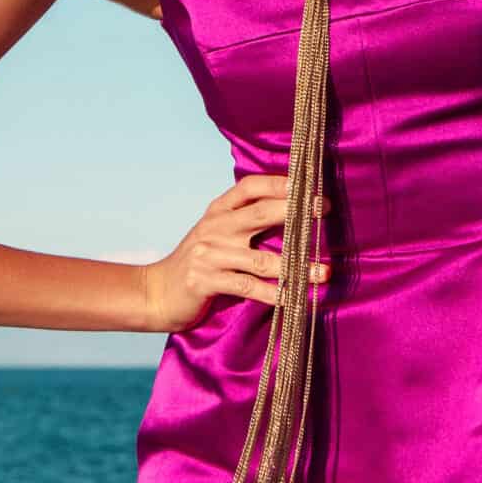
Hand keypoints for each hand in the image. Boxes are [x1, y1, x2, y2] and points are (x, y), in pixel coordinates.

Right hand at [140, 171, 330, 333]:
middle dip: (296, 211)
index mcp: (218, 211)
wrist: (156, 292)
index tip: (310, 187)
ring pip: (262, 259)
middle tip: (324, 211)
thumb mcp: (215, 233)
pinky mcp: (206, 281)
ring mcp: (209, 255)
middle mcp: (214, 227)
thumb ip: (244, 220)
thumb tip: (291, 210)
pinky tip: (294, 298)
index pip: (251, 187)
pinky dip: (274, 294)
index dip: (281, 184)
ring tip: (323, 272)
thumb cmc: (198, 263)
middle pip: (261, 213)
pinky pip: (248, 287)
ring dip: (297, 268)